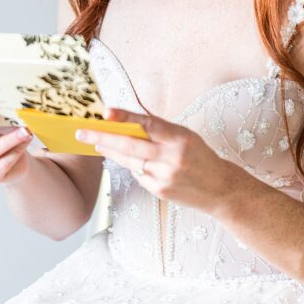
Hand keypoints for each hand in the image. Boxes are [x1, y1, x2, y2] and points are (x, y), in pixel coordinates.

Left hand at [76, 108, 241, 211]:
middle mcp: (171, 158)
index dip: (126, 117)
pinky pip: (137, 174)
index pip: (148, 124)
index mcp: (180, 139)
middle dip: (102, 138)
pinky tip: (132, 161)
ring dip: (110, 151)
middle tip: (81, 132)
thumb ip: (157, 128)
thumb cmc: (200, 156)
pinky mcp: (160, 190)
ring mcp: (164, 176)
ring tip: (97, 143)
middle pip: (130, 145)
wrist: (221, 190)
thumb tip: (126, 117)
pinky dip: (132, 165)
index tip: (106, 112)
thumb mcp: (184, 135)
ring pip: (129, 160)